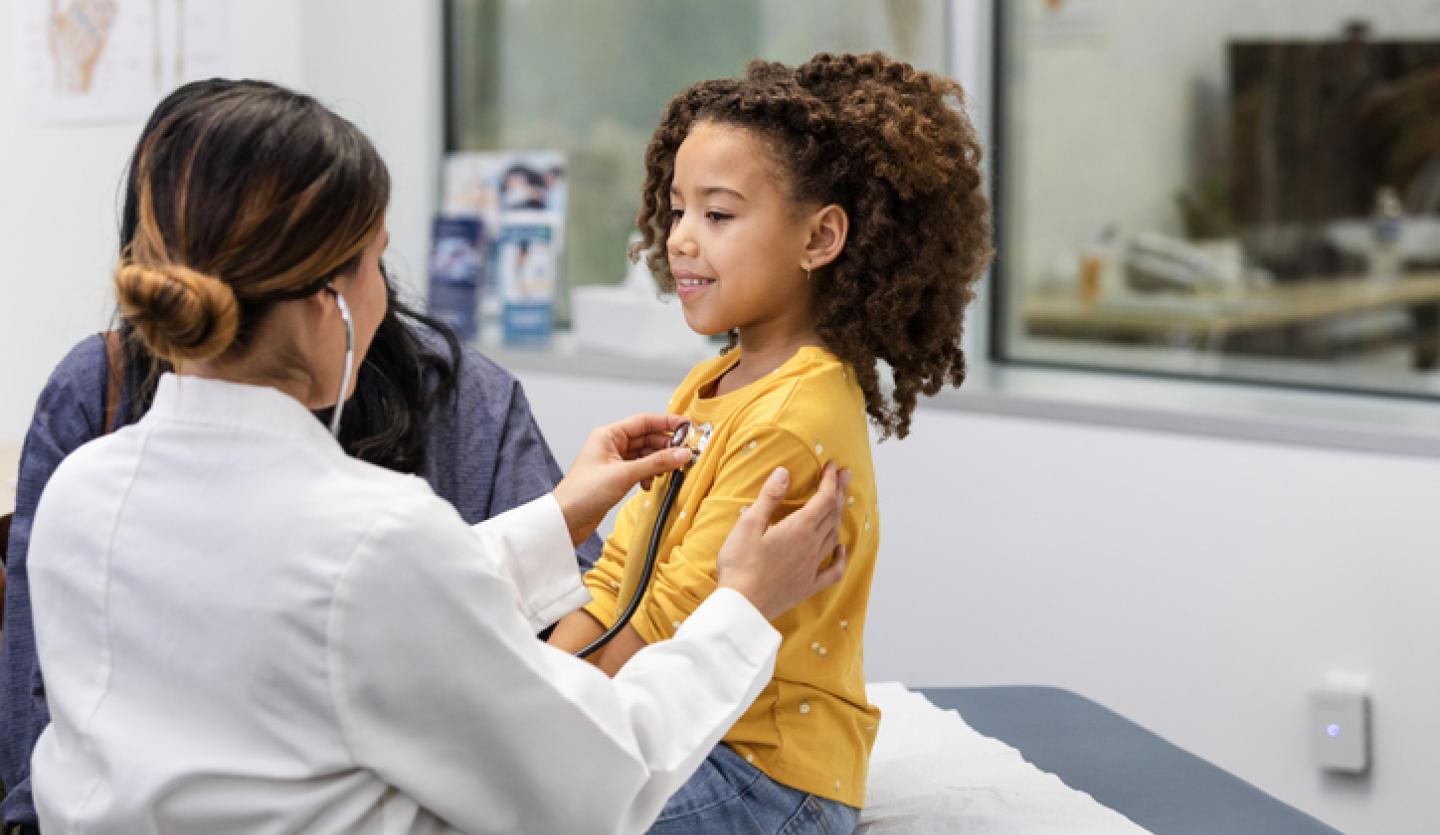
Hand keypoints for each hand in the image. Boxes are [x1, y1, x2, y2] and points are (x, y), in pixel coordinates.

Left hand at [553, 413, 692, 545]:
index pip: (644, 421)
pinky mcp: (616, 477)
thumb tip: (681, 453)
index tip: (687, 426)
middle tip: (683, 454)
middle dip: (665, 445)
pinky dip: (648, 475)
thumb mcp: (625, 474)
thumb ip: (656, 462)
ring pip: (645, 455)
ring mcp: (614, 462)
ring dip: (658, 462)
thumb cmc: (583, 492)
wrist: (567, 519)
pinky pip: (640, 469)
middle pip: (647, 438)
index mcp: (608, 435)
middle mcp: (611, 445)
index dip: (666, 422)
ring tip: (668, 470)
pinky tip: (649, 484)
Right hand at [716, 463, 851, 619]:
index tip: (832, 466)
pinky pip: (833, 570)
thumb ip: (769, 497)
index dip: (830, 480)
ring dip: (838, 516)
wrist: (742, 606)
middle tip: (844, 475)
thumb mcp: (748, 524)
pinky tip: (840, 549)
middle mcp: (811, 546)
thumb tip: (784, 472)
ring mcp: (812, 567)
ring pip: (833, 536)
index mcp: (799, 529)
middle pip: (832, 514)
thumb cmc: (741, 565)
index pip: (823, 499)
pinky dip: (840, 557)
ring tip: (838, 503)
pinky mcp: (808, 586)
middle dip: (838, 492)